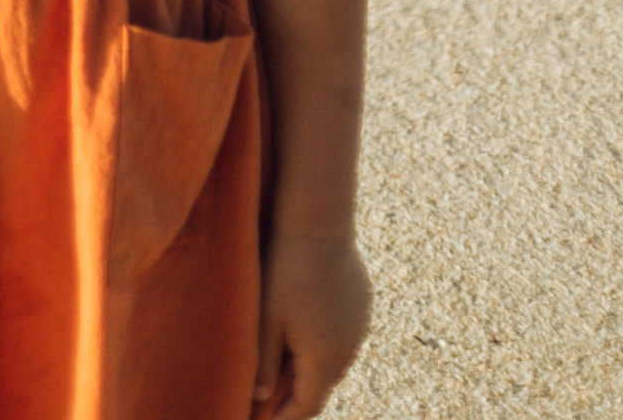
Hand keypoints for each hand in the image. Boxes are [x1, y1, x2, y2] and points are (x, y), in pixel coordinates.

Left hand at [252, 226, 371, 414]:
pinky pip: (342, 336)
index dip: (285, 417)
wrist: (319, 222)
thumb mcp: (267, 319)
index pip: (307, 405)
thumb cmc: (286, 270)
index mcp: (324, 359)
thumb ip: (263, 361)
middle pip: (322, 385)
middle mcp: (348, 350)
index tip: (265, 419)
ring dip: (312, 367)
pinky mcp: (362, 305)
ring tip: (284, 362)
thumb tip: (260, 397)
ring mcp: (359, 327)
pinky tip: (304, 326)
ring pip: (333, 361)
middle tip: (268, 394)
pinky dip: (323, 342)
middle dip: (297, 393)